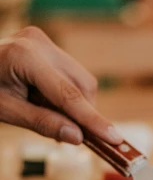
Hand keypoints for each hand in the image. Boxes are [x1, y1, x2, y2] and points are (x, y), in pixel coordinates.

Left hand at [0, 26, 122, 144]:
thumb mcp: (6, 112)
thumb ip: (43, 123)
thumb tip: (78, 137)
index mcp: (24, 56)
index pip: (68, 94)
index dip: (93, 120)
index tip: (114, 139)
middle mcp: (38, 42)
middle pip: (82, 85)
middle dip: (82, 113)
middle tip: (70, 137)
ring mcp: (42, 39)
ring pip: (80, 80)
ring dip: (72, 104)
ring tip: (42, 111)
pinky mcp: (44, 43)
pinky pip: (69, 74)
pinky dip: (63, 94)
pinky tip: (41, 100)